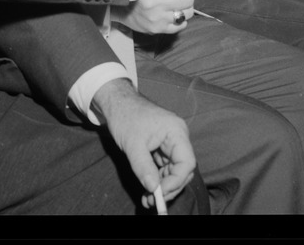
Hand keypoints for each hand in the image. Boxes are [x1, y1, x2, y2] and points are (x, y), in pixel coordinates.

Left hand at [92, 78, 197, 208]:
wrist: (117, 103)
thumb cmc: (125, 116)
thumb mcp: (133, 144)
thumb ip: (143, 167)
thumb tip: (153, 188)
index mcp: (176, 132)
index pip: (187, 163)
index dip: (176, 181)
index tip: (160, 193)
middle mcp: (178, 137)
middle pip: (183, 170)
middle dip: (169, 187)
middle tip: (152, 201)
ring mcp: (171, 143)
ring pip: (173, 171)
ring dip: (162, 186)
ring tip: (147, 198)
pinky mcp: (162, 148)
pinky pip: (165, 168)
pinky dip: (157, 179)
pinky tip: (148, 189)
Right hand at [115, 0, 197, 34]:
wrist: (119, 8)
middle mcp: (152, 4)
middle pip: (187, 0)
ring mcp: (155, 19)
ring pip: (187, 13)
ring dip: (187, 6)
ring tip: (179, 1)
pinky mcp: (157, 29)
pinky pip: (182, 25)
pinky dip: (181, 18)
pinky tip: (173, 11)